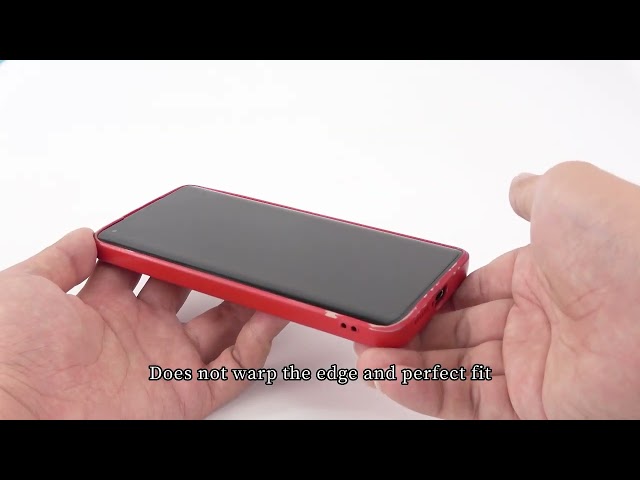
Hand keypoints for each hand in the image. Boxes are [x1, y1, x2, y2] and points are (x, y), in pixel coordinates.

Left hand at [0, 229, 287, 418]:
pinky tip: (270, 317)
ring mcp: (163, 364)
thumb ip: (61, 258)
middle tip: (234, 255)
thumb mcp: (24, 287)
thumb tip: (87, 234)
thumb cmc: (9, 357)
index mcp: (102, 308)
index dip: (172, 252)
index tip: (192, 234)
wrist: (18, 418)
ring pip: (221, 332)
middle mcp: (137, 335)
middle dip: (214, 274)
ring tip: (266, 281)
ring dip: (247, 307)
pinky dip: (258, 347)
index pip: (149, 271)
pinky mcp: (184, 397)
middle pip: (190, 297)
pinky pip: (233, 372)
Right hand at [356, 161, 639, 418]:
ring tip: (365, 349)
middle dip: (407, 328)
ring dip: (402, 361)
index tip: (397, 292)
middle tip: (370, 323)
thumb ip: (533, 193)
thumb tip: (518, 186)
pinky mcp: (532, 408)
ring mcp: (533, 368)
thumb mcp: (568, 193)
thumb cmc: (628, 247)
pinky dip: (418, 389)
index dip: (429, 293)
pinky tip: (386, 371)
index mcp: (540, 277)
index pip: (468, 291)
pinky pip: (462, 401)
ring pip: (450, 369)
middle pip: (453, 332)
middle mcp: (536, 325)